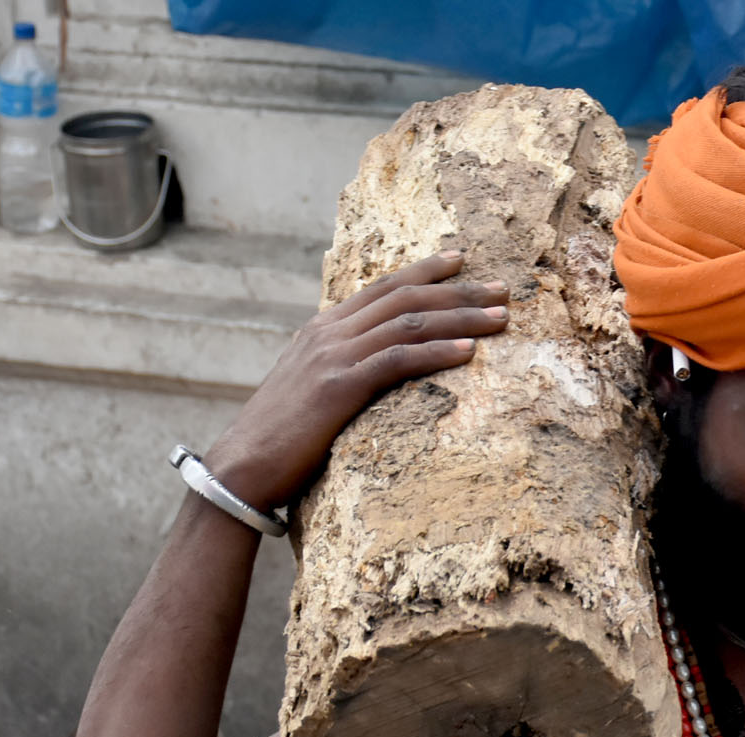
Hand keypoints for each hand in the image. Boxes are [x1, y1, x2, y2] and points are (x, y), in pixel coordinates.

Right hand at [205, 251, 508, 507]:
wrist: (242, 468)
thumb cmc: (283, 436)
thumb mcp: (311, 387)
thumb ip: (341, 365)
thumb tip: (377, 364)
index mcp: (322, 328)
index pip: (382, 288)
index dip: (424, 271)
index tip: (461, 260)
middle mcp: (328, 333)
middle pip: (404, 298)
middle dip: (458, 290)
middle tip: (502, 288)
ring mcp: (333, 357)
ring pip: (408, 323)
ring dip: (461, 318)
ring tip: (501, 317)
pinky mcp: (339, 387)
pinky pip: (398, 361)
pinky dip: (437, 352)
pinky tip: (470, 352)